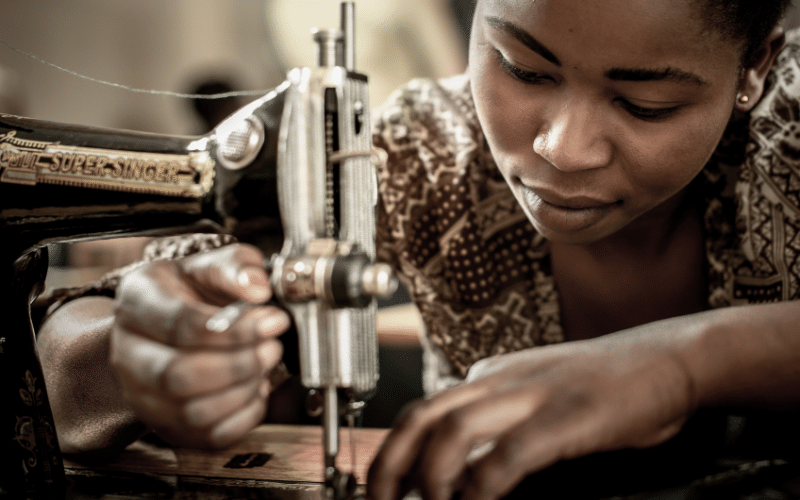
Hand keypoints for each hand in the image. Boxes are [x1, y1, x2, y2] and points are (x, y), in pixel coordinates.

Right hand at [110, 243, 290, 448]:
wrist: (174, 317)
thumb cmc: (194, 290)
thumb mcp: (215, 263)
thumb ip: (238, 267)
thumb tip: (257, 288)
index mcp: (138, 301)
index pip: (181, 326)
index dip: (234, 330)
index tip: (271, 321)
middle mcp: (129, 351)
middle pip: (178, 375)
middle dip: (238, 364)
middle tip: (271, 346)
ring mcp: (143, 393)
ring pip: (192, 412)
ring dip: (243, 391)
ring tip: (264, 364)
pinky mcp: (166, 424)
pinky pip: (208, 437)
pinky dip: (243, 417)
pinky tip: (255, 390)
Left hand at [367, 326, 697, 499]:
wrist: (667, 360)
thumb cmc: (605, 385)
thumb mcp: (537, 396)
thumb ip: (499, 424)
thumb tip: (466, 468)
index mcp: (490, 376)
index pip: (425, 411)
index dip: (396, 454)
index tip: (385, 490)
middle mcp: (500, 380)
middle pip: (422, 415)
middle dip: (390, 464)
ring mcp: (531, 395)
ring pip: (452, 429)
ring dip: (430, 476)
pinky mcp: (565, 417)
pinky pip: (508, 455)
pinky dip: (483, 488)